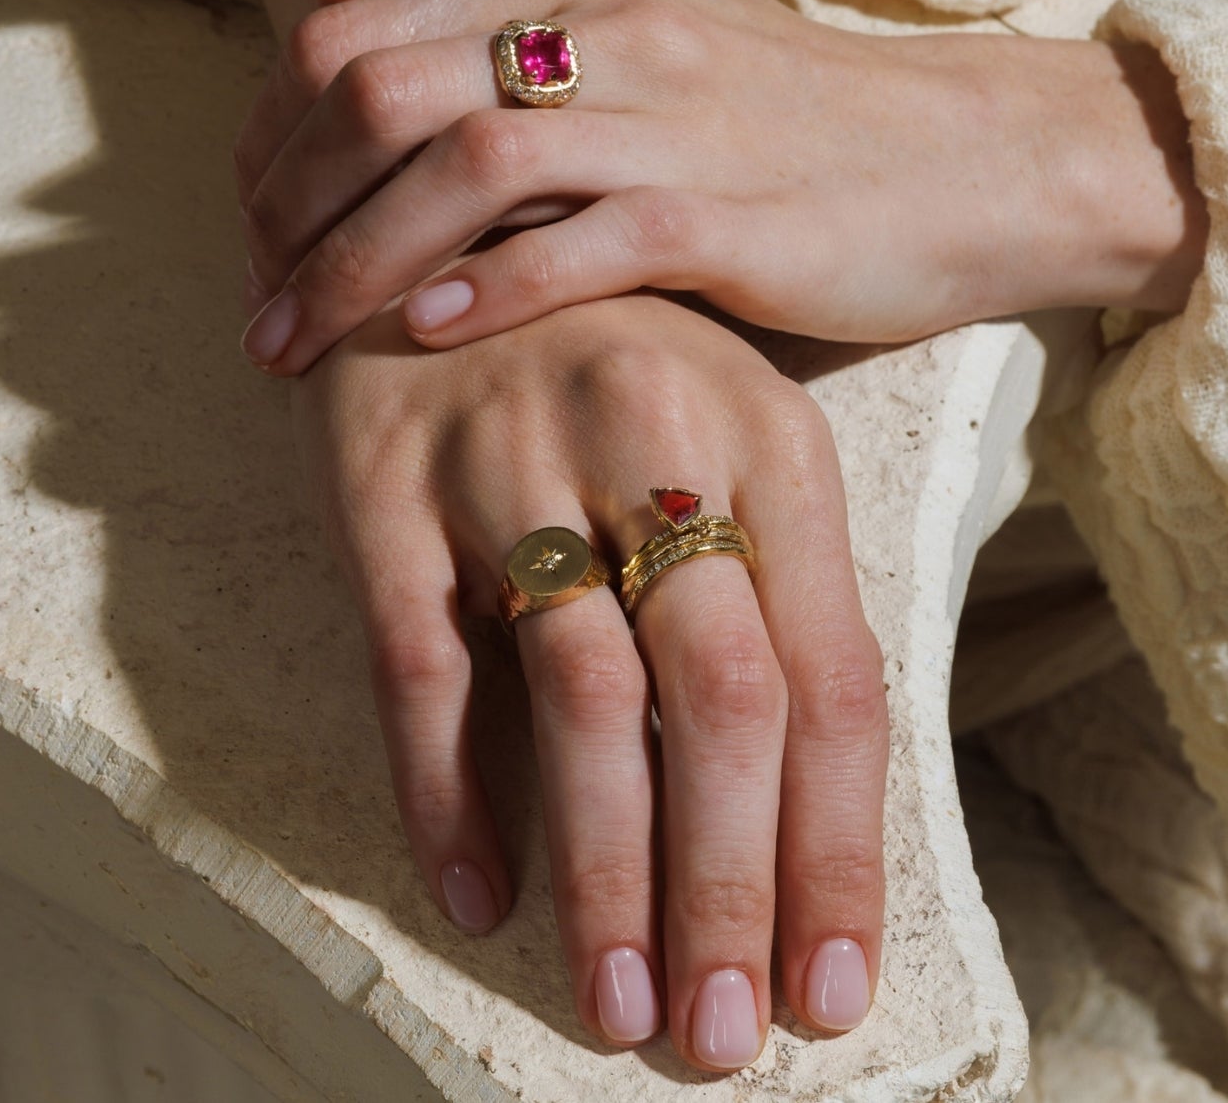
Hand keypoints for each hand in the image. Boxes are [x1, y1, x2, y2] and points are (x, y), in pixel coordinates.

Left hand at [235, 0, 1206, 376]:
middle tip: (252, 292)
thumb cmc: (783, 105)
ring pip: (463, 162)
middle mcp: (610, 17)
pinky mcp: (728, 209)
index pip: (356, 19)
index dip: (271, 124)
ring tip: (294, 340)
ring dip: (353, 260)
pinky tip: (423, 334)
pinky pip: (580, 241)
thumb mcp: (648, 1)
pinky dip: (485, 288)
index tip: (252, 216)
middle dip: (283, 201)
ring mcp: (671, 109)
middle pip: (381, 84)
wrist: (955, 157)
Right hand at [293, 291, 887, 1069]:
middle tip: (719, 1041)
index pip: (835, 680)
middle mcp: (655, 443)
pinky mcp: (389, 477)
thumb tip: (814, 803)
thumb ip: (779, 582)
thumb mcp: (739, 425)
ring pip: (579, 694)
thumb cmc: (625, 350)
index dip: (839, 848)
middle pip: (719, 700)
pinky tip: (475, 893)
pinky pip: (418, 660)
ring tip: (620, 1002)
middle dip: (730, 884)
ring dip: (605, 867)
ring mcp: (514, 456)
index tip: (831, 989)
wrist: (463, 207)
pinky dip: (446, 789)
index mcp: (773, 442)